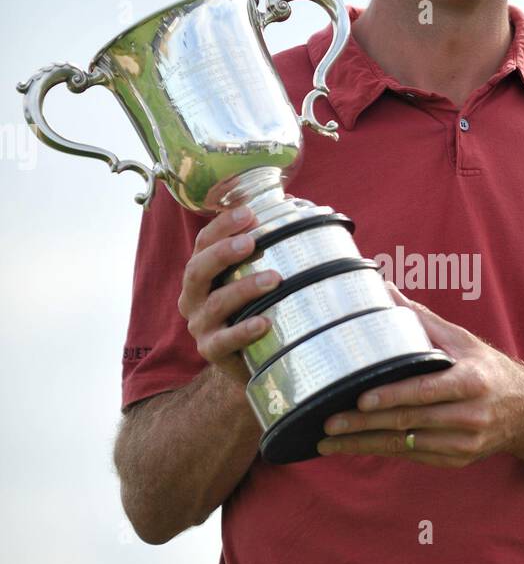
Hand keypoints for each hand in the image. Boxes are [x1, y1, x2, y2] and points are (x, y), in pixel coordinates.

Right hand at [177, 206, 280, 389]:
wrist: (250, 360)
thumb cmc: (252, 308)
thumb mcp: (252, 277)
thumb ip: (265, 245)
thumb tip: (292, 203)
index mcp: (200, 273)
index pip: (203, 243)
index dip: (222, 227)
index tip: (247, 213)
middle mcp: (192, 297)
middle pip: (197, 270)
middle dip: (223, 253)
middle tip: (252, 242)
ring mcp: (200, 325)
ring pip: (216, 303)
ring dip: (244, 288)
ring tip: (274, 279)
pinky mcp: (211, 350)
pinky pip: (225, 340)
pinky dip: (244, 331)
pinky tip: (264, 322)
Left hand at [316, 282, 523, 465]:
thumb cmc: (489, 369)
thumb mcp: (463, 340)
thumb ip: (421, 319)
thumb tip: (384, 288)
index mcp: (471, 382)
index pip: (425, 391)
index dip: (392, 396)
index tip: (361, 399)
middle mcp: (470, 416)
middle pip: (409, 421)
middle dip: (365, 424)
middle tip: (328, 422)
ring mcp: (464, 443)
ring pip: (406, 445)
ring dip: (365, 444)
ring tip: (329, 441)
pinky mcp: (458, 460)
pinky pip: (414, 456)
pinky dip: (383, 451)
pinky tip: (355, 447)